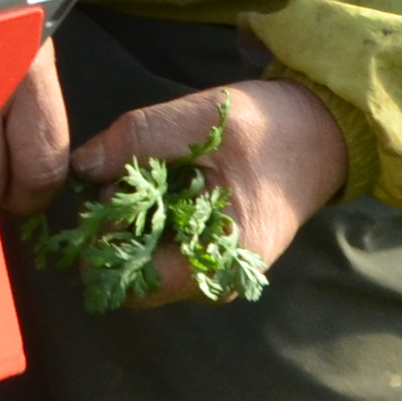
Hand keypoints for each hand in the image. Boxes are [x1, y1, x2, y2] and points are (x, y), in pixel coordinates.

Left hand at [69, 79, 348, 301]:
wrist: (320, 137)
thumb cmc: (269, 129)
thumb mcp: (201, 118)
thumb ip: (137, 140)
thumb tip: (81, 168)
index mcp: (216, 258)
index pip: (129, 278)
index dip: (104, 234)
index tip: (109, 186)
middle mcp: (213, 283)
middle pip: (131, 275)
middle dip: (116, 227)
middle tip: (131, 174)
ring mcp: (214, 276)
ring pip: (143, 264)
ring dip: (133, 223)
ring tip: (155, 177)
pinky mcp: (213, 261)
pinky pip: (162, 253)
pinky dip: (151, 223)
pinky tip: (167, 187)